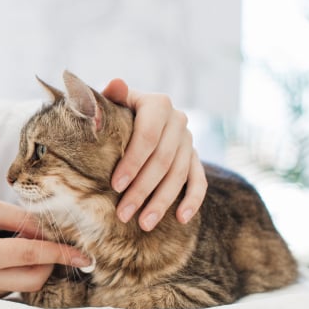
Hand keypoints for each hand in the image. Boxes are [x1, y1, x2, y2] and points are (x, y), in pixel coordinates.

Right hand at [0, 198, 90, 295]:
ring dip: (32, 265)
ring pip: (24, 285)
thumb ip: (20, 219)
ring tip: (12, 243)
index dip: (61, 253)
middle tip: (50, 241)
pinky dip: (17, 272)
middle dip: (50, 261)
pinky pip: (10, 288)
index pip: (32, 255)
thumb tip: (53, 231)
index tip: (86, 255)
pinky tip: (3, 255)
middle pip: (35, 278)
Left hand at [101, 78, 206, 230]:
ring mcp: (189, 140)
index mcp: (157, 104)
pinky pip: (199, 181)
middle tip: (123, 214)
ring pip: (179, 175)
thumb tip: (115, 84)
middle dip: (142, 190)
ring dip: (162, 201)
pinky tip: (180, 219)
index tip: (114, 185)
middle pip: (163, 160)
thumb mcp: (109, 103)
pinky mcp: (195, 158)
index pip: (148, 136)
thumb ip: (108, 97)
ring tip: (144, 224)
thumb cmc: (113, 113)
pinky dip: (193, 200)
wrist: (132, 116)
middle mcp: (178, 120)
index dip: (133, 161)